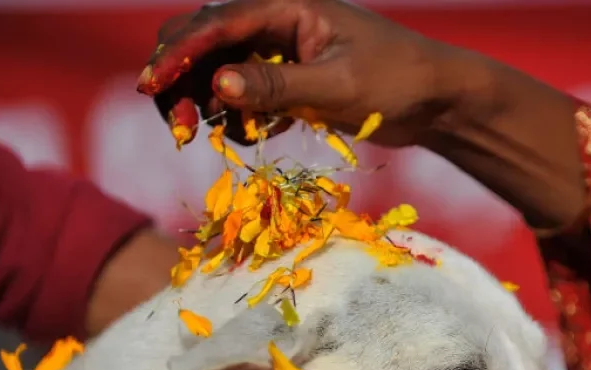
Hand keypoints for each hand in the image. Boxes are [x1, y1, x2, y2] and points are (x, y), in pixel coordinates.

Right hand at [136, 0, 483, 147]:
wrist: (437, 100)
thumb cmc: (397, 82)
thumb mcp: (337, 87)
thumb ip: (277, 87)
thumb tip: (219, 86)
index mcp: (288, 7)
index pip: (218, 24)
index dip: (180, 54)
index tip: (153, 85)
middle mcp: (278, 23)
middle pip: (206, 40)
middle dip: (183, 78)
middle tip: (177, 123)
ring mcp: (283, 52)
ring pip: (221, 71)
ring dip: (208, 102)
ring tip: (207, 135)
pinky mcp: (291, 82)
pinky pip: (246, 96)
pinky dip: (239, 117)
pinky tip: (253, 136)